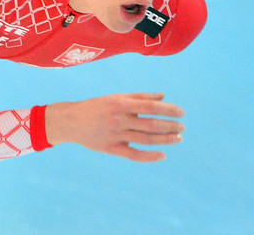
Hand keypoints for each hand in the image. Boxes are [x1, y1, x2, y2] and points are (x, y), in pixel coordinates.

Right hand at [44, 92, 183, 161]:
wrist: (71, 121)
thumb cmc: (97, 107)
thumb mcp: (116, 98)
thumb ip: (140, 97)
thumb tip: (163, 97)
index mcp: (121, 103)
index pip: (151, 106)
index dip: (168, 110)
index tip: (181, 113)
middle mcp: (119, 119)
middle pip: (151, 124)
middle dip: (170, 126)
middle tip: (182, 127)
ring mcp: (115, 134)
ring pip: (146, 139)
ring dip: (165, 140)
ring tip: (178, 138)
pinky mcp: (111, 148)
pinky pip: (133, 155)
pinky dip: (149, 157)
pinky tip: (162, 155)